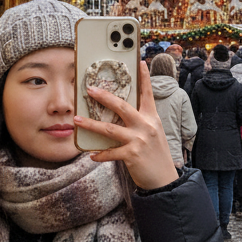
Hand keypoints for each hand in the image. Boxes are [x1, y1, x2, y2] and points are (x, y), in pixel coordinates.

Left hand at [76, 60, 179, 189]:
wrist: (164, 179)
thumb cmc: (156, 154)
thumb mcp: (153, 133)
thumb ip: (140, 122)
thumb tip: (118, 114)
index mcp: (152, 117)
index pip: (147, 93)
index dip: (144, 77)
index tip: (140, 62)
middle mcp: (146, 126)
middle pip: (121, 106)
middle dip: (104, 97)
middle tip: (90, 89)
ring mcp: (139, 140)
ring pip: (109, 129)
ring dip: (90, 124)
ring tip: (76, 120)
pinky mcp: (132, 155)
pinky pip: (110, 152)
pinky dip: (99, 154)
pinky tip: (90, 154)